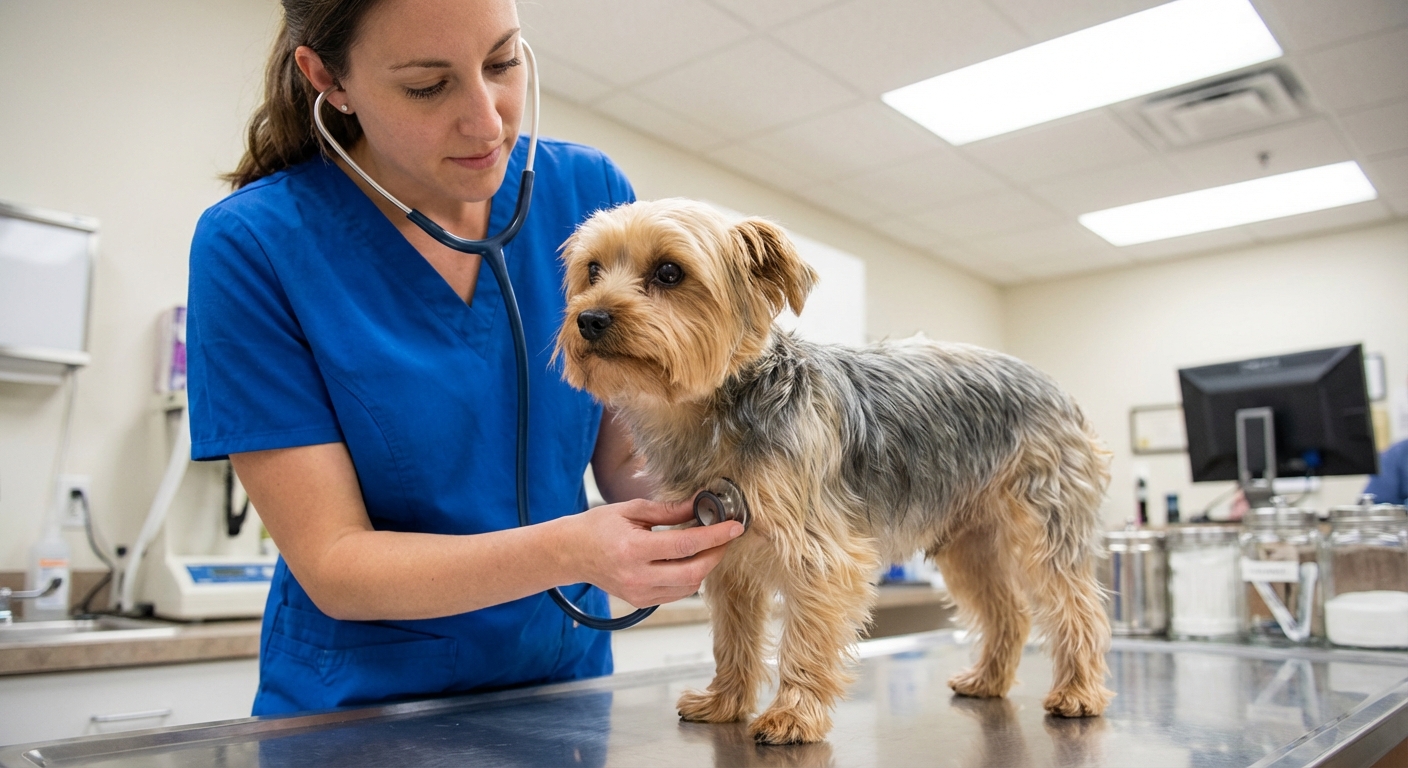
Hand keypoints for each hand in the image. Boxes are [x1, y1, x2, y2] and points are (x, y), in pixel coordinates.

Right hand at [562, 497, 743, 607]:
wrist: (571, 553)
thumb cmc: (597, 527)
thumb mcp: (631, 510)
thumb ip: (668, 510)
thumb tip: (700, 504)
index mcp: (634, 549)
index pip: (686, 545)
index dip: (715, 536)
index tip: (734, 527)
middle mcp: (637, 577)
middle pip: (693, 573)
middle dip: (716, 555)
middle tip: (725, 538)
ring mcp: (639, 593)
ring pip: (688, 587)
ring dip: (704, 567)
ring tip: (707, 547)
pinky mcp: (640, 602)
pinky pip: (676, 594)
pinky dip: (689, 578)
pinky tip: (688, 561)